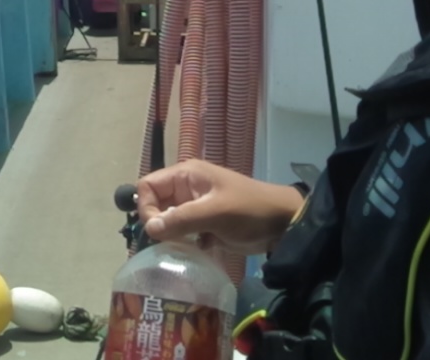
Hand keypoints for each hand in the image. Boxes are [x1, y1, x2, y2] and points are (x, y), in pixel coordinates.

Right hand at [134, 159, 304, 253]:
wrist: (283, 224)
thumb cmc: (249, 210)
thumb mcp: (215, 212)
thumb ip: (181, 219)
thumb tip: (148, 229)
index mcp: (186, 175)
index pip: (147, 186)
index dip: (146, 207)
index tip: (157, 230)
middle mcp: (186, 188)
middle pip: (155, 204)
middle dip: (157, 224)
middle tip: (167, 244)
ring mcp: (195, 207)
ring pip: (167, 221)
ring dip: (169, 236)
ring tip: (178, 250)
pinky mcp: (204, 225)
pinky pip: (182, 233)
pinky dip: (182, 243)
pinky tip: (192, 253)